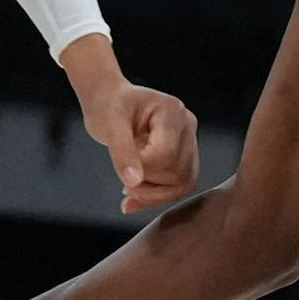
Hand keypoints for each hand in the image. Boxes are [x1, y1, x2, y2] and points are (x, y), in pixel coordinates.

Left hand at [80, 79, 200, 213]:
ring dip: (154, 194)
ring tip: (128, 188)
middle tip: (123, 177)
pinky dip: (156, 196)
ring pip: (183, 183)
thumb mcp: (109, 125)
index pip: (166, 155)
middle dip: (148, 184)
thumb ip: (122, 153)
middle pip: (178, 172)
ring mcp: (189, 141)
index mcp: (172, 112)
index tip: (121, 164)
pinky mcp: (185, 155)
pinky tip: (134, 197)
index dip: (143, 169)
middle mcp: (187, 125)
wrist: (110, 102)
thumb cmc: (108, 106)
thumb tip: (133, 183)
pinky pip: (179, 186)